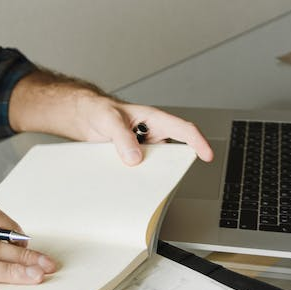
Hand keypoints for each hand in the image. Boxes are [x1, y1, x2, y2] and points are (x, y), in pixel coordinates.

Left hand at [74, 97, 214, 166]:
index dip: (198, 142)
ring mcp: (144, 147)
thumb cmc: (99, 109)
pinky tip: (127, 179)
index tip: (206, 155)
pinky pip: (141, 170)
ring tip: (139, 179)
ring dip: (151, 173)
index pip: (183, 129)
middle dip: (171, 166)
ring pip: (156, 164)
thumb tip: (134, 158)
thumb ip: (121, 137)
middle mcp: (152, 134)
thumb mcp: (109, 119)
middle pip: (172, 152)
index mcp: (154, 119)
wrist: (84, 117)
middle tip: (160, 177)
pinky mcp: (133, 158)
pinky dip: (137, 176)